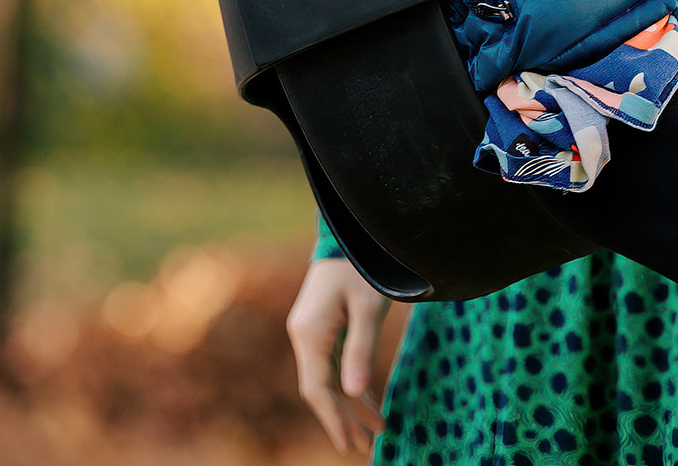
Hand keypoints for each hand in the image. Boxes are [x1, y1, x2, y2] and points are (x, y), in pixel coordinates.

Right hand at [286, 258, 393, 454]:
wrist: (352, 232)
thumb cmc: (364, 267)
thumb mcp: (369, 308)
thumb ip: (361, 350)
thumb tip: (354, 395)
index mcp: (310, 333)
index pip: (317, 389)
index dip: (333, 420)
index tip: (349, 445)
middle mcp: (304, 335)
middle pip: (320, 388)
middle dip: (342, 419)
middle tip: (364, 448)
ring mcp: (311, 330)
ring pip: (328, 378)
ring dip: (350, 404)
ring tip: (374, 431)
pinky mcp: (323, 325)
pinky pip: (334, 362)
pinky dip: (351, 382)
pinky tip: (368, 400)